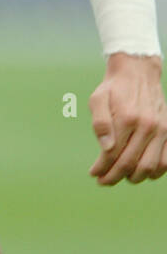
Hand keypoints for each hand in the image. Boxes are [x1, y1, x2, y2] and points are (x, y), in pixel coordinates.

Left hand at [88, 53, 166, 184]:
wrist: (139, 72)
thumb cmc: (115, 88)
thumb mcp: (98, 99)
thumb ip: (99, 122)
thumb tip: (105, 148)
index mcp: (127, 118)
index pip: (112, 154)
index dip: (101, 168)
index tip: (93, 173)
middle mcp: (147, 126)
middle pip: (130, 164)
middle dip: (113, 177)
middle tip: (103, 181)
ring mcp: (161, 130)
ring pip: (149, 167)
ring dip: (134, 178)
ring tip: (122, 177)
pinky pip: (166, 161)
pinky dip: (155, 172)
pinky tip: (142, 172)